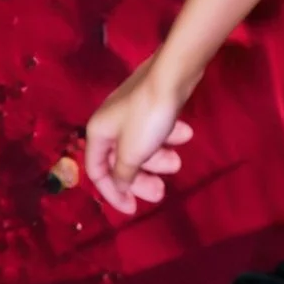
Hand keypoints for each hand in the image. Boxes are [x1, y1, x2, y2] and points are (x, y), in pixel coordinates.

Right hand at [84, 51, 193, 215]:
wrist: (173, 75)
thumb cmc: (148, 116)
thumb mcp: (132, 152)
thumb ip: (123, 173)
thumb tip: (119, 185)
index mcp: (98, 133)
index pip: (97, 172)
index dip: (112, 194)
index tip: (133, 208)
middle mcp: (110, 123)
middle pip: (121, 162)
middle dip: (141, 179)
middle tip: (161, 192)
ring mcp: (131, 113)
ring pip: (141, 147)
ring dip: (159, 159)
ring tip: (177, 163)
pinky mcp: (151, 105)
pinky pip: (156, 129)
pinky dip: (169, 136)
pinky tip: (186, 135)